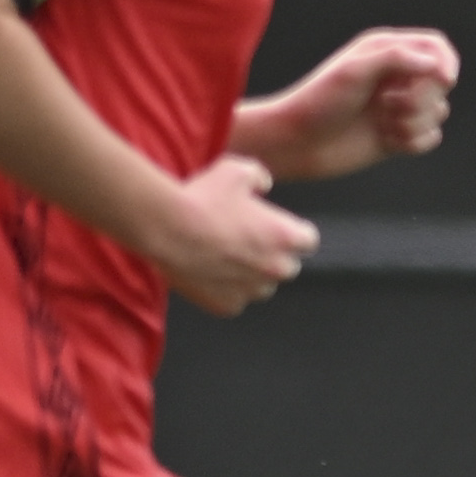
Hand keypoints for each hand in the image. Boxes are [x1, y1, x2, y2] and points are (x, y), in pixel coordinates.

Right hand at [150, 151, 318, 315]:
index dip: (294, 232)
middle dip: (273, 254)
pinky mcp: (226, 306)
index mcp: (285, 237)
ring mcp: (250, 291)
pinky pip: (235, 300)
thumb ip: (259, 176)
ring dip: (252, 274)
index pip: (309, 240)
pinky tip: (210, 270)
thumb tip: (264, 184)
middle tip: (246, 239)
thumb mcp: (236, 170)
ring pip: (261, 286)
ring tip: (226, 254)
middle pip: (288, 266)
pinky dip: (227, 289)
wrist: (166, 228)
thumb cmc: (203, 199)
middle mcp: (275, 269)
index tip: (277, 226)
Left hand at [234, 27, 458, 181]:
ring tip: (381, 123)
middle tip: (386, 104)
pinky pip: (429, 139)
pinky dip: (412, 143)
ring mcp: (398, 108)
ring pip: (438, 112)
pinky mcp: (398, 136)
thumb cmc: (320, 101)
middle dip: (421, 98)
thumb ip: (397, 59)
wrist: (298, 143)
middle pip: (440, 83)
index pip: (436, 47)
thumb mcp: (356, 70)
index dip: (446, 62)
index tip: (443, 79)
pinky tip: (384, 141)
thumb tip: (436, 65)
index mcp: (387, 51)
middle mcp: (396, 77)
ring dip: (413, 122)